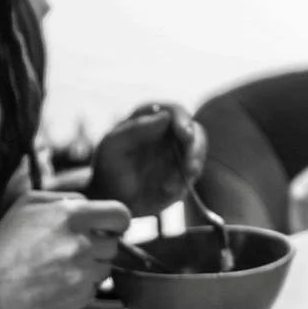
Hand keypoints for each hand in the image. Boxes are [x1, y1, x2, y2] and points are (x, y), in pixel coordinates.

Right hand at [0, 192, 130, 308]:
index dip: (117, 221)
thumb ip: (64, 198)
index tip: (111, 227)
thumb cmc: (5, 243)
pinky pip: (92, 290)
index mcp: (71, 217)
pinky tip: (56, 285)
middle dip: (98, 245)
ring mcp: (81, 275)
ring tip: (59, 268)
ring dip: (89, 268)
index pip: (120, 214)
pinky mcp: (78, 299)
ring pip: (104, 269)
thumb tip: (90, 204)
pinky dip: (79, 288)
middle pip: (113, 245)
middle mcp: (81, 245)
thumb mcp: (27, 205)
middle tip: (73, 250)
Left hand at [87, 102, 206, 216]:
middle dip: (195, 147)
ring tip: (176, 183)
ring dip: (193, 166)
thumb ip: (135, 129)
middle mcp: (170, 133)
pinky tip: (168, 190)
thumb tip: (165, 116)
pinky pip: (193, 174)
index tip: (185, 134)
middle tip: (191, 166)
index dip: (182, 120)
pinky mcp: (184, 172)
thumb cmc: (109, 167)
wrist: (112, 197)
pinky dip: (184, 181)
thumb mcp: (113, 146)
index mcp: (151, 119)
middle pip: (194, 131)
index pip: (174, 112)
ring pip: (198, 152)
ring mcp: (179, 152)